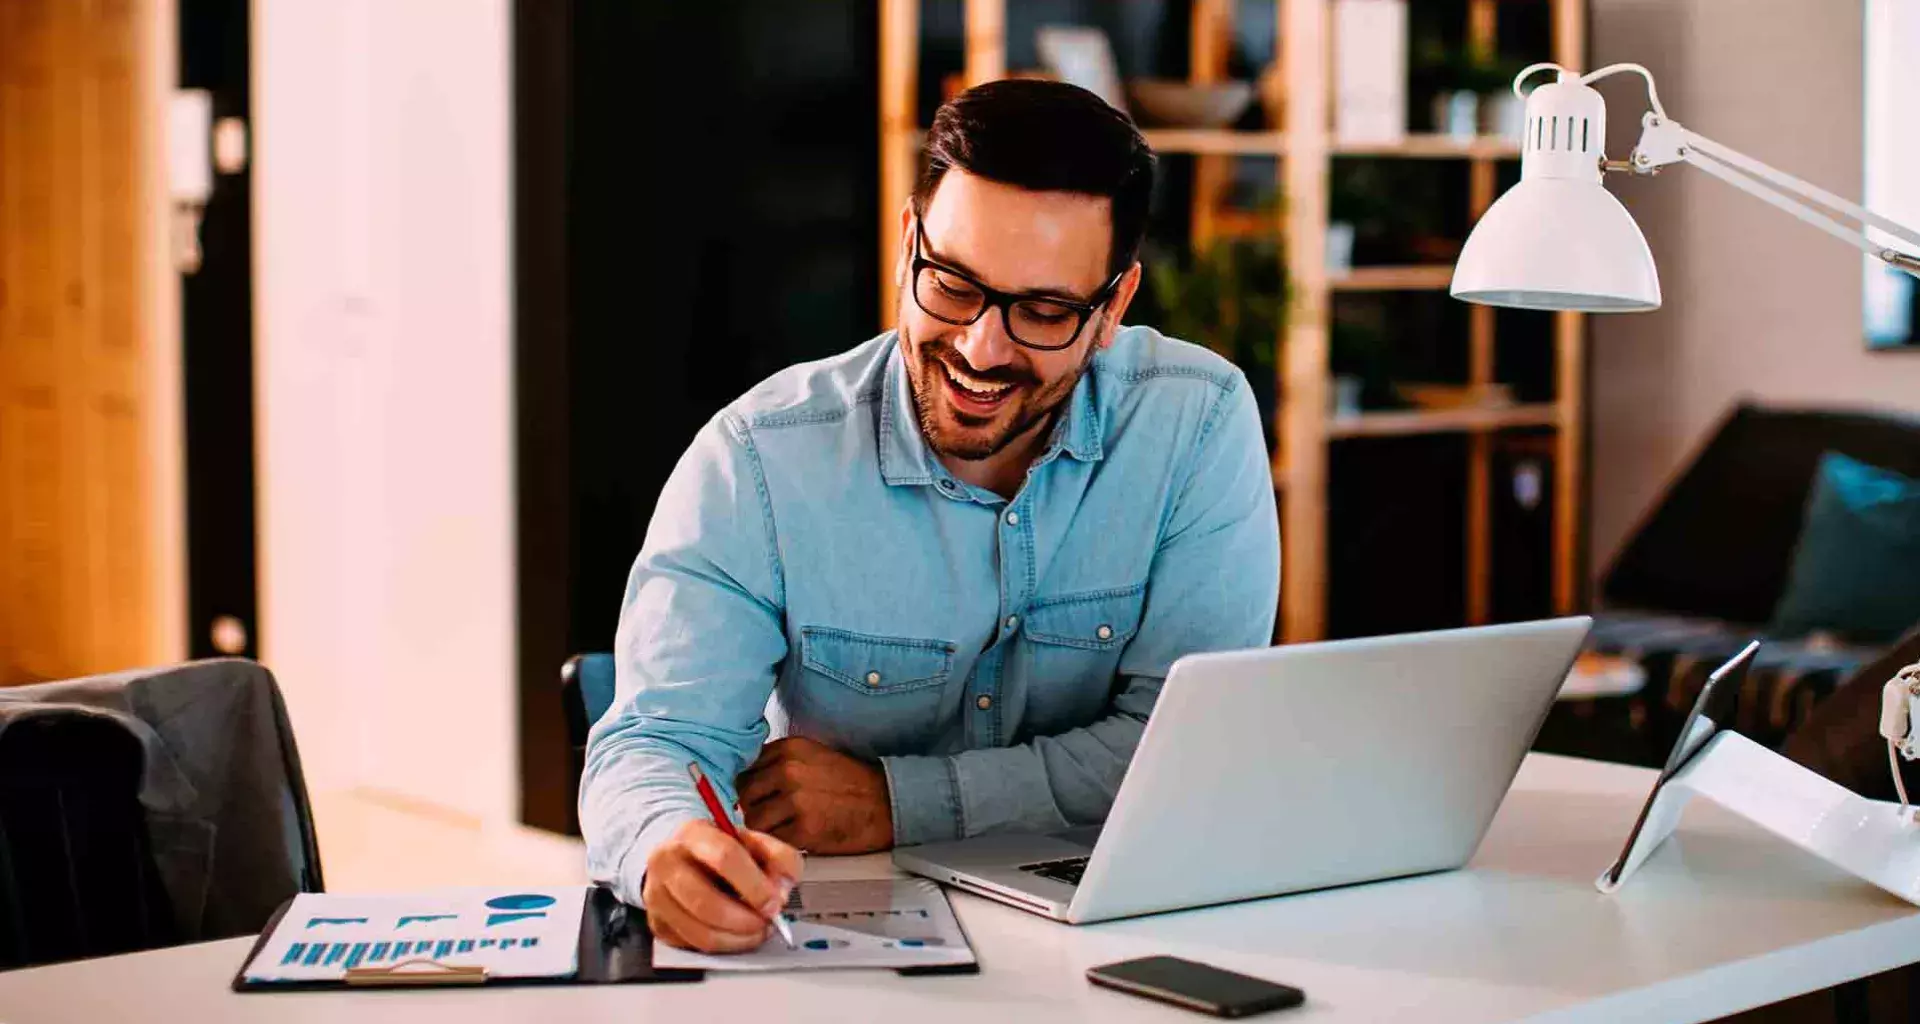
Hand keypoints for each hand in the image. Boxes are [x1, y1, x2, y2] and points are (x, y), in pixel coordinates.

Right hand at [642, 819, 802, 952]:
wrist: (683, 856)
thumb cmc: (720, 850)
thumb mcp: (754, 842)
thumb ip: (779, 858)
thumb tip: (783, 889)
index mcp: (693, 834)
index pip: (724, 857)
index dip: (754, 885)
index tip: (774, 903)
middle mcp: (667, 863)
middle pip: (706, 902)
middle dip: (745, 920)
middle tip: (767, 922)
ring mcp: (657, 895)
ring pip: (700, 932)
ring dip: (737, 939)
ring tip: (756, 931)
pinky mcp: (657, 923)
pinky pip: (694, 946)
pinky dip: (722, 946)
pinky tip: (736, 934)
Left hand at [738, 736, 894, 853]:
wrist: (884, 803)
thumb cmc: (849, 782)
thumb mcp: (812, 757)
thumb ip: (778, 763)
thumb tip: (745, 781)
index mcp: (788, 748)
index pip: (744, 767)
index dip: (747, 786)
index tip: (754, 796)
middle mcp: (788, 770)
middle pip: (743, 793)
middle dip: (751, 807)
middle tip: (767, 816)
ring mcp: (795, 800)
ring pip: (753, 820)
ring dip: (763, 828)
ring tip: (781, 828)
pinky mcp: (804, 829)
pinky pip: (772, 839)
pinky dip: (778, 843)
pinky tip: (794, 837)